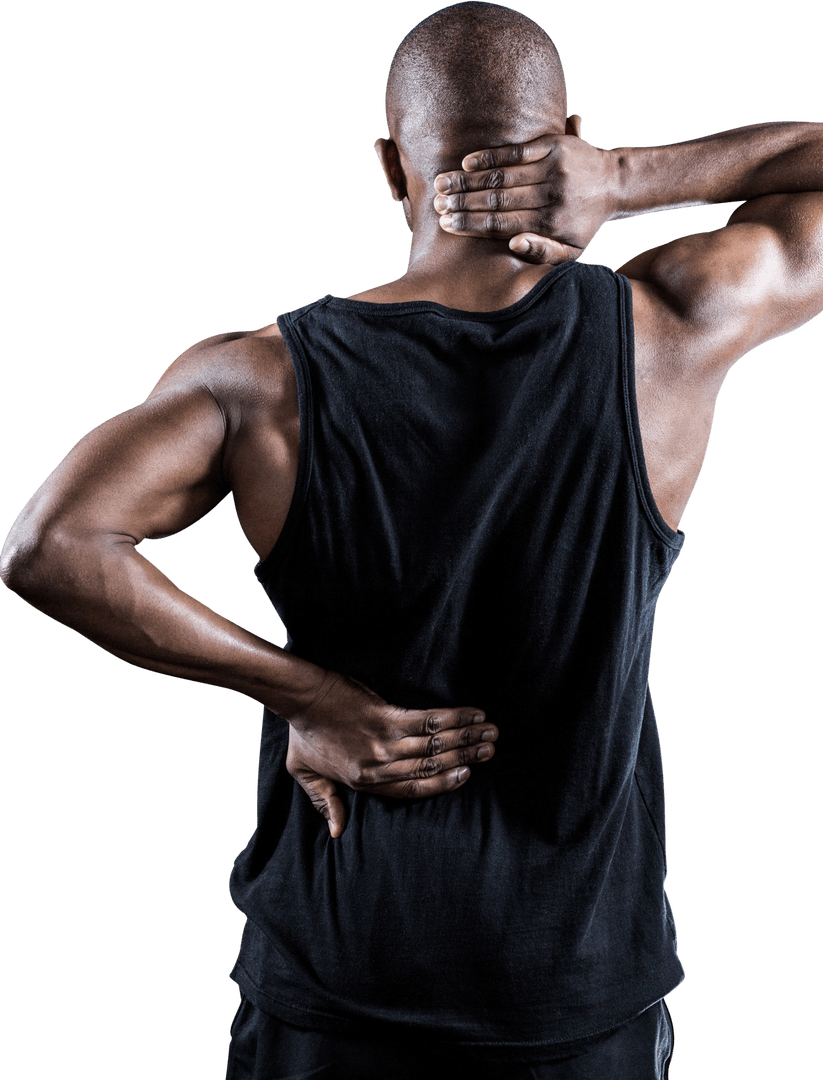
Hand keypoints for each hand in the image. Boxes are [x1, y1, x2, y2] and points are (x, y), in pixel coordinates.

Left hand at [283, 670, 497, 838]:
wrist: (302, 699)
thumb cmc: (304, 735)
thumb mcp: (307, 775)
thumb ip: (326, 803)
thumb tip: (337, 832)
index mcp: (364, 781)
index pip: (413, 789)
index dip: (443, 784)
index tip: (466, 775)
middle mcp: (379, 765)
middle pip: (431, 767)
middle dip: (465, 758)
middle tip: (491, 750)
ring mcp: (384, 741)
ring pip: (434, 745)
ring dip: (466, 738)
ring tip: (490, 733)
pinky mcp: (386, 716)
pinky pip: (427, 720)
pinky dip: (453, 718)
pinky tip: (472, 714)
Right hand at [432, 121, 617, 263]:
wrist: (614, 183)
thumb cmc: (584, 223)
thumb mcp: (572, 251)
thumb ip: (543, 254)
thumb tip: (513, 244)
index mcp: (552, 224)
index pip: (502, 225)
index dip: (472, 224)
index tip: (447, 224)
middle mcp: (551, 196)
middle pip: (497, 200)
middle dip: (462, 203)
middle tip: (435, 204)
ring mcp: (553, 168)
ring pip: (502, 176)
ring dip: (468, 180)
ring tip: (441, 184)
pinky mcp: (554, 145)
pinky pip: (516, 152)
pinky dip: (489, 157)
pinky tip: (467, 162)